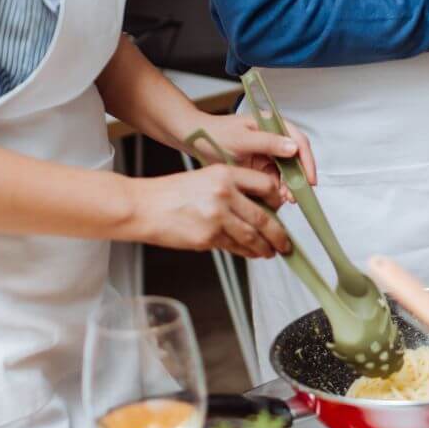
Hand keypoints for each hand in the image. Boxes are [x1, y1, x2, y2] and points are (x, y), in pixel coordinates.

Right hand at [127, 165, 289, 258]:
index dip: (277, 200)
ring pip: (251, 236)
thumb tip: (259, 208)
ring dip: (264, 247)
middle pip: (263, 217)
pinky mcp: (207, 237)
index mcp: (226, 174)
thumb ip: (233, 189)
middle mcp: (224, 193)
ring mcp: (216, 217)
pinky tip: (251, 253)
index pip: (266, 185)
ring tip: (271, 252)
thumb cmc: (172, 193)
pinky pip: (234, 247)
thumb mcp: (206, 178)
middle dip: (278, 234)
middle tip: (285, 243)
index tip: (281, 210)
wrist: (143, 206)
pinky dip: (246, 252)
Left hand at [184, 112, 316, 202]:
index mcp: (273, 125)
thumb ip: (268, 142)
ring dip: (287, 186)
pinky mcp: (259, 167)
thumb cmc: (214, 133)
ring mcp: (267, 153)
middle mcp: (273, 139)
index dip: (307, 162)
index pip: (299, 142)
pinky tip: (273, 198)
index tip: (309, 180)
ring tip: (283, 199)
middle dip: (297, 178)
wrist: (194, 140)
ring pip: (286, 172)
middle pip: (296, 160)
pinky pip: (273, 180)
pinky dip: (275, 190)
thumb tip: (293, 148)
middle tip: (295, 195)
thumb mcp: (242, 138)